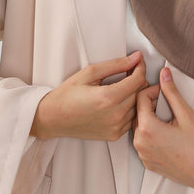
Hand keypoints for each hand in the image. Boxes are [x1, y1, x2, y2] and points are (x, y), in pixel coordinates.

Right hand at [30, 51, 147, 140]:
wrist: (52, 118)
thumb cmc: (67, 94)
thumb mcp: (89, 72)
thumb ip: (115, 64)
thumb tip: (135, 58)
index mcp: (108, 97)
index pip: (138, 79)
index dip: (140, 66)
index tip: (137, 61)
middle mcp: (115, 115)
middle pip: (141, 92)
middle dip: (138, 78)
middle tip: (128, 72)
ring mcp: (115, 127)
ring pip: (139, 106)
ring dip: (135, 94)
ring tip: (122, 86)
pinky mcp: (114, 135)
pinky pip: (132, 118)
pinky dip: (130, 108)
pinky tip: (119, 101)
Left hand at [133, 67, 193, 193]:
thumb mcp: (186, 114)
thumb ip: (172, 92)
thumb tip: (164, 73)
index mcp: (147, 128)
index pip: (140, 98)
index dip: (152, 90)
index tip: (164, 91)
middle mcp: (140, 142)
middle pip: (137, 112)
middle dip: (150, 103)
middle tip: (167, 103)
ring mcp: (142, 154)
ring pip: (138, 126)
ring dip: (149, 117)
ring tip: (167, 117)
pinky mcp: (146, 162)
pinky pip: (142, 141)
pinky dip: (149, 133)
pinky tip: (165, 132)